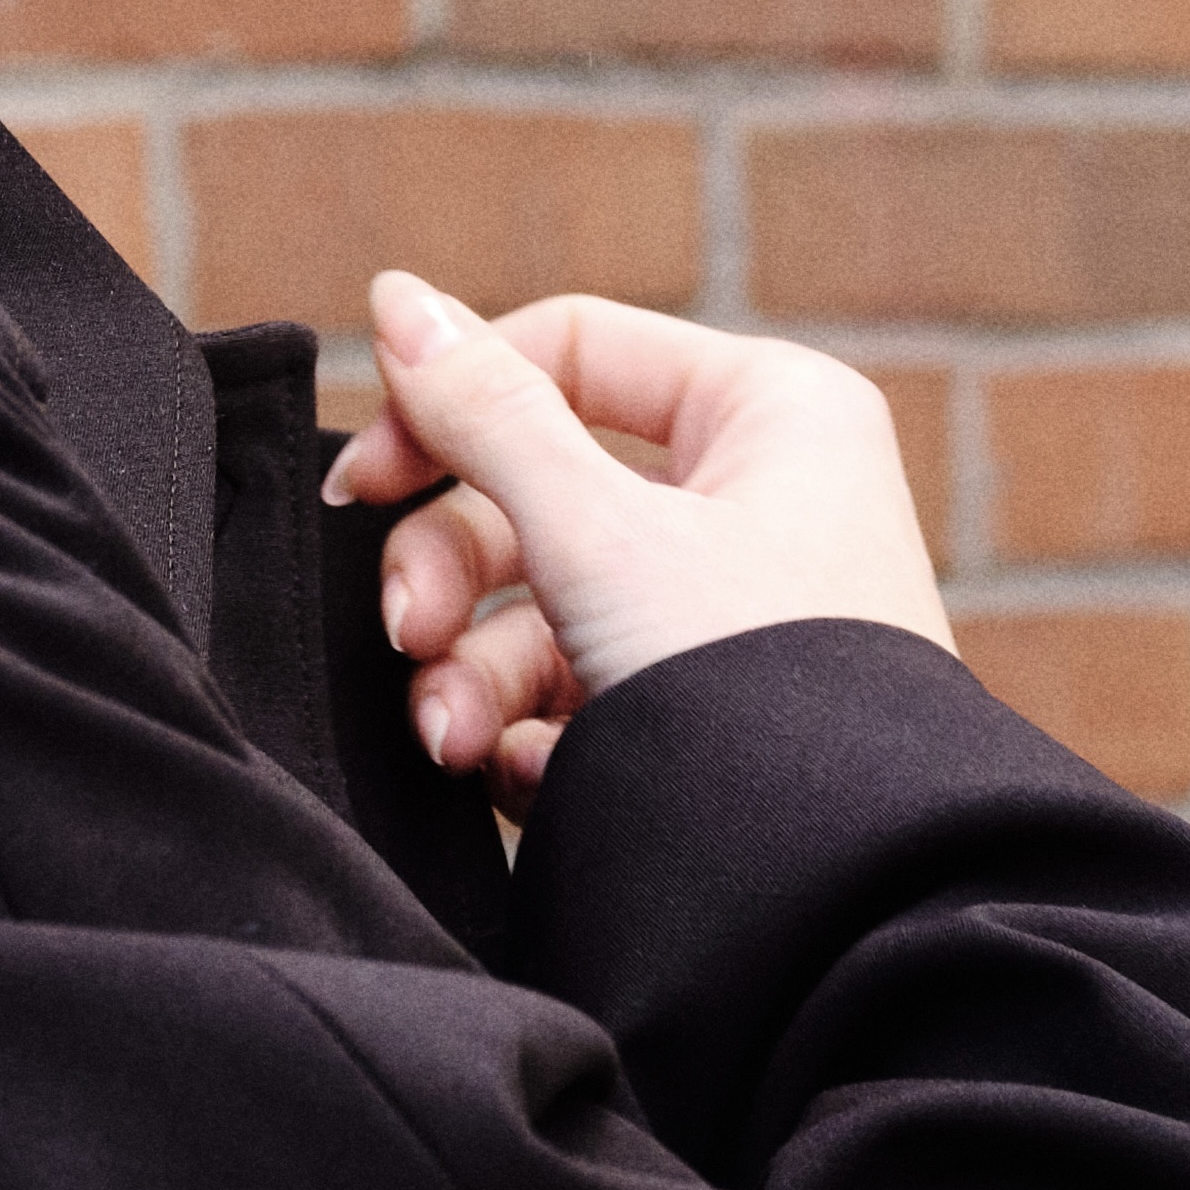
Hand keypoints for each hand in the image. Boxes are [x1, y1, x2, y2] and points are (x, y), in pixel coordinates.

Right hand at [322, 276, 954, 801]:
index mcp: (766, 415)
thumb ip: (487, 418)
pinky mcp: (695, 729)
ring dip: (471, 676)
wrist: (831, 891)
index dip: (451, 407)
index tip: (358, 485)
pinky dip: (528, 738)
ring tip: (452, 741)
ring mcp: (721, 623)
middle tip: (402, 636)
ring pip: (543, 612)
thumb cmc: (753, 691)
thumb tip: (397, 297)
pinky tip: (521, 779)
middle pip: (538, 495)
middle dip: (452, 578)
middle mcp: (752, 504)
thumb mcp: (598, 536)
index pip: (570, 353)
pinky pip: (575, 704)